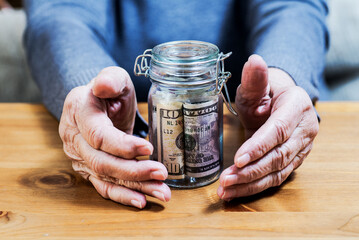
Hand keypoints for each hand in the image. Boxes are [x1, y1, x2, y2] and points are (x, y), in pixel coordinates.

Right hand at [59, 67, 170, 207]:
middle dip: (134, 171)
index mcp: (79, 112)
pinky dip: (123, 196)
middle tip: (162, 173)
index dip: (122, 145)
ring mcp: (79, 157)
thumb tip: (103, 85)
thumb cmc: (108, 92)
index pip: (98, 135)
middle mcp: (74, 138)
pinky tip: (142, 201)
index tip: (149, 147)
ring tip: (162, 193)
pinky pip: (104, 187)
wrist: (95, 105)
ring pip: (106, 178)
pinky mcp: (88, 170)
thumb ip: (110, 78)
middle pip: (102, 162)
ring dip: (136, 187)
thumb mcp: (113, 77)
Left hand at [217, 55, 318, 199]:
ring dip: (250, 184)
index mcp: (297, 106)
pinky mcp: (293, 160)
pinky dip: (255, 187)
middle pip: (278, 156)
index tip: (238, 160)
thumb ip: (256, 77)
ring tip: (226, 191)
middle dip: (250, 171)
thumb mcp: (258, 84)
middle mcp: (305, 129)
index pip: (278, 130)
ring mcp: (302, 147)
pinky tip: (235, 192)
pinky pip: (275, 177)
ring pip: (277, 171)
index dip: (258, 146)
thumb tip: (254, 61)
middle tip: (226, 181)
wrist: (281, 100)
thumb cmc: (267, 91)